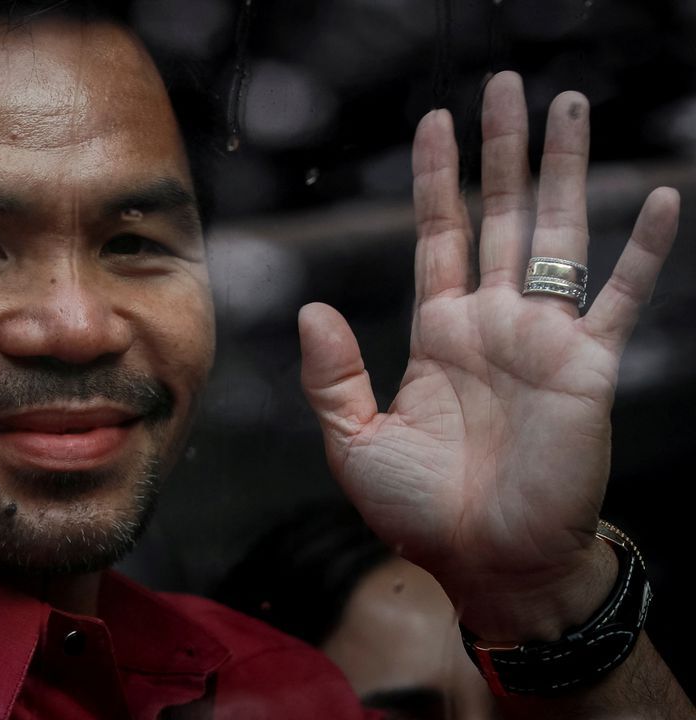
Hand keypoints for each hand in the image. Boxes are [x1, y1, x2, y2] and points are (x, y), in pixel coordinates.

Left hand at [298, 71, 678, 638]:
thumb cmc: (419, 511)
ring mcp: (542, 338)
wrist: (486, 562)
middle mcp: (492, 321)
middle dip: (501, 150)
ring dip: (564, 170)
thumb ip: (333, 374)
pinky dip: (643, 251)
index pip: (438, 234)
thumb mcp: (354, 440)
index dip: (436, 177)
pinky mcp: (587, 367)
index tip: (435, 120)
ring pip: (555, 234)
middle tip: (505, 86)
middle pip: (498, 214)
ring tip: (570, 105)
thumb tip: (313, 306)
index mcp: (438, 331)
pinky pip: (622, 297)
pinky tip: (659, 196)